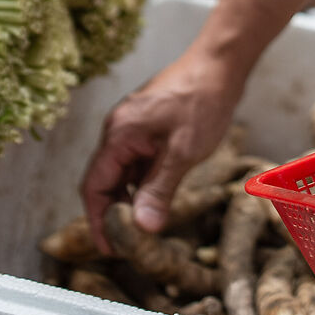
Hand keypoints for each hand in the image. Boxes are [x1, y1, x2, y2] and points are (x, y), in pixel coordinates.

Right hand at [81, 46, 243, 237]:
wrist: (220, 65)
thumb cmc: (202, 101)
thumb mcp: (182, 151)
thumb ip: (159, 189)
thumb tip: (143, 227)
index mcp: (118, 134)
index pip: (94, 185)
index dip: (98, 220)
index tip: (108, 249)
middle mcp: (119, 130)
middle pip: (105, 181)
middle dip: (113, 213)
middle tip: (128, 246)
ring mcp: (133, 128)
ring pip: (123, 173)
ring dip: (130, 200)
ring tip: (143, 229)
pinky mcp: (148, 127)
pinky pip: (137, 162)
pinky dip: (142, 183)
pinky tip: (157, 199)